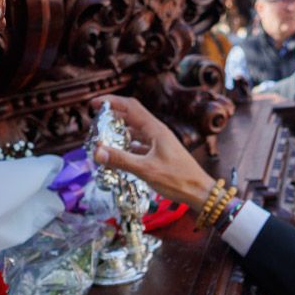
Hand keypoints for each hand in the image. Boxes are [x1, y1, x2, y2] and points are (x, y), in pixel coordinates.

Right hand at [88, 96, 213, 205]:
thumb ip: (121, 160)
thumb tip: (96, 151)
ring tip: (102, 139)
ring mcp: (159, 143)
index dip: (111, 102)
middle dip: (112, 117)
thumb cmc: (178, 180)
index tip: (94, 104)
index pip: (131, 106)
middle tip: (94, 124)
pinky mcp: (160, 154)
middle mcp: (157, 132)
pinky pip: (140, 145)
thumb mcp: (146, 170)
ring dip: (119, 133)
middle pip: (131, 117)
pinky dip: (127, 146)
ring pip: (135, 132)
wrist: (200, 192)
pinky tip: (118, 155)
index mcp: (155, 129)